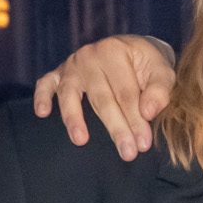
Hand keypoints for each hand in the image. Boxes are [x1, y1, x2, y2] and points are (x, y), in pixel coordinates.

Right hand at [32, 35, 174, 158]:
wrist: (130, 49)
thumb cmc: (146, 65)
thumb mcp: (162, 72)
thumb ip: (159, 90)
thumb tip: (148, 112)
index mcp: (115, 52)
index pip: (126, 93)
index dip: (136, 120)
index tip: (143, 144)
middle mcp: (90, 56)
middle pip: (101, 98)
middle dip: (115, 127)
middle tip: (127, 153)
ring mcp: (72, 64)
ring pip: (70, 94)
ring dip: (74, 118)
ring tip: (81, 140)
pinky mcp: (59, 72)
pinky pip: (45, 83)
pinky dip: (41, 97)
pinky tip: (42, 113)